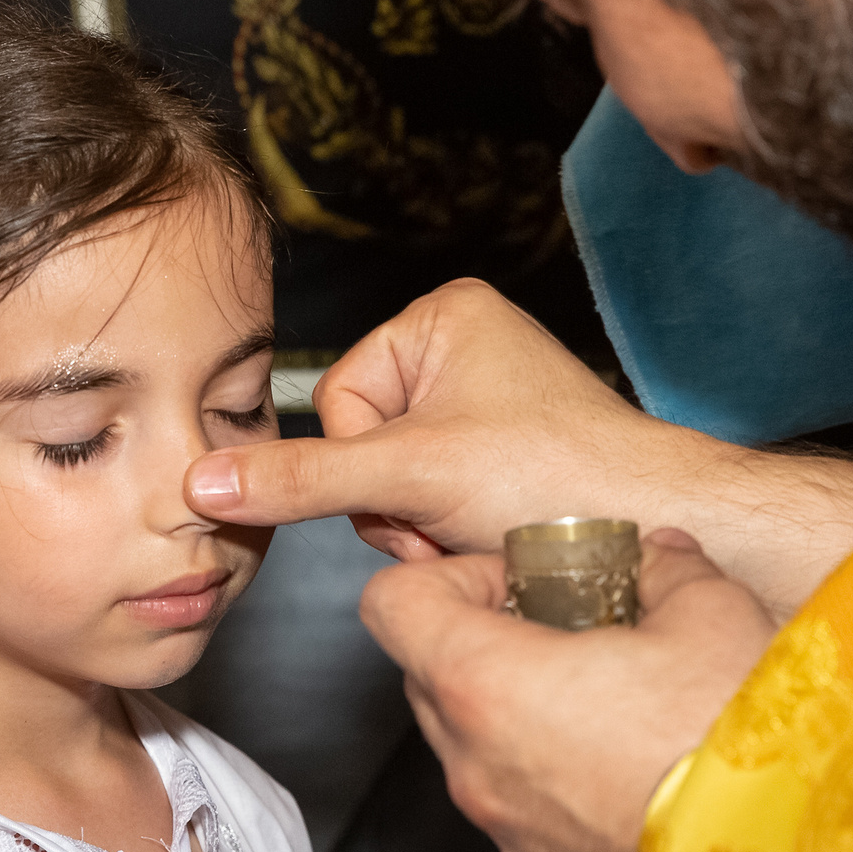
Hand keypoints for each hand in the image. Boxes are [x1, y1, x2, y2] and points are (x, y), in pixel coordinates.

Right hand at [187, 279, 702, 559]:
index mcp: (440, 316)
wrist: (649, 526)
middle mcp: (463, 346)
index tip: (421, 486)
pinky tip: (487, 535)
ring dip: (417, 525)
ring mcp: (484, 401)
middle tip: (447, 518)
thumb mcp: (410, 473)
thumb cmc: (557, 476)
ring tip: (472, 529)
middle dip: (394, 504)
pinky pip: (430, 497)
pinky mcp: (502, 452)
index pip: (339, 401)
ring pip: (391, 483)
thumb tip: (203, 482)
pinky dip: (446, 530)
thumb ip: (301, 478)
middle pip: (362, 446)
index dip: (367, 465)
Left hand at [361, 530, 775, 851]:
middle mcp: (473, 762)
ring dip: (510, 724)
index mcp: (485, 680)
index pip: (394, 605)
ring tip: (597, 705)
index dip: (450, 577)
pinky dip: (534, 828)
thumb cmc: (732, 726)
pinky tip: (587, 801)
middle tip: (563, 631)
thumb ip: (666, 568)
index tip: (516, 580)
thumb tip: (662, 555)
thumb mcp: (708, 607)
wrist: (779, 846)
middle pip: (426, 679)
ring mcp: (502, 830)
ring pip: (467, 758)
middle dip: (483, 644)